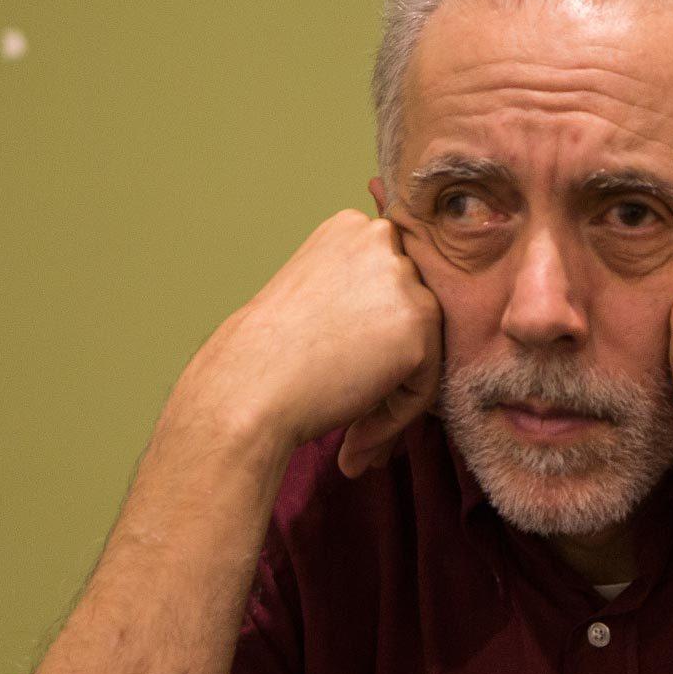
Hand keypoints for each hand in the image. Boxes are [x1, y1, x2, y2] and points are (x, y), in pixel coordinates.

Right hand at [162, 209, 442, 478]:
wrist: (247, 388)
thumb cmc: (266, 357)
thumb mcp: (315, 297)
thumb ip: (359, 295)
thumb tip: (398, 327)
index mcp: (353, 228)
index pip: (392, 286)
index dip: (375, 338)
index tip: (347, 375)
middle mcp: (382, 241)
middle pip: (412, 315)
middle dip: (389, 368)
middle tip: (355, 419)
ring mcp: (404, 280)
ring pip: (425, 351)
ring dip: (394, 398)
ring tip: (354, 441)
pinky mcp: (419, 324)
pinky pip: (424, 385)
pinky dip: (395, 419)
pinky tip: (354, 444)